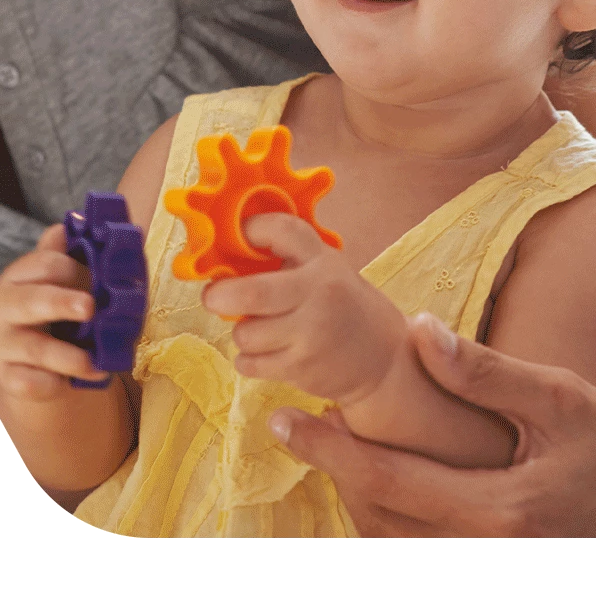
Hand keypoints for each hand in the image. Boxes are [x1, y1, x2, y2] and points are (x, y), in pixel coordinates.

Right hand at [0, 223, 111, 400]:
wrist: (34, 360)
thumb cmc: (54, 310)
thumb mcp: (63, 281)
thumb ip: (73, 254)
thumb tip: (81, 220)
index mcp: (20, 275)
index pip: (46, 264)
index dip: (78, 270)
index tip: (103, 280)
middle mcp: (5, 306)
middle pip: (32, 301)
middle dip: (62, 303)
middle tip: (91, 308)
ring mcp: (4, 343)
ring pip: (36, 348)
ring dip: (71, 356)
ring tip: (97, 363)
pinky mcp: (9, 377)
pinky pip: (32, 382)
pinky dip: (55, 384)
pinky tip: (72, 383)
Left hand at [201, 212, 405, 403]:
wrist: (382, 357)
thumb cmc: (341, 306)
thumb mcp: (324, 270)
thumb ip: (286, 257)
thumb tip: (226, 250)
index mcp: (323, 261)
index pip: (282, 230)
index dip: (250, 229)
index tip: (238, 236)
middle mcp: (319, 293)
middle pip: (252, 292)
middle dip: (220, 295)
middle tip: (213, 297)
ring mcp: (311, 333)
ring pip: (246, 333)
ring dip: (242, 332)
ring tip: (257, 330)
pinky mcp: (302, 367)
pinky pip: (250, 363)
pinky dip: (248, 359)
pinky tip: (265, 353)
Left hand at [269, 313, 595, 535]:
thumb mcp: (561, 398)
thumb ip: (487, 372)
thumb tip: (420, 330)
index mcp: (498, 509)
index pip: (387, 480)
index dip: (327, 450)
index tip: (284, 420)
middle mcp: (484, 548)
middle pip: (377, 518)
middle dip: (333, 473)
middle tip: (298, 429)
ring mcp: (487, 563)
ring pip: (393, 541)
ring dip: (358, 497)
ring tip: (337, 449)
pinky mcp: (495, 562)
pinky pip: (421, 547)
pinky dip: (392, 518)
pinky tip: (384, 481)